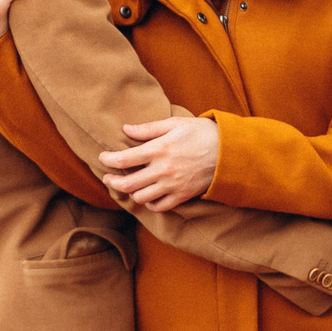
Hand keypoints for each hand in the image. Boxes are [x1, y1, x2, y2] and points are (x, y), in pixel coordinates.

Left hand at [100, 116, 219, 210]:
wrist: (229, 153)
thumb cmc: (201, 133)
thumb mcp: (174, 124)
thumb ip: (148, 129)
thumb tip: (125, 130)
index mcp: (159, 150)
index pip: (124, 160)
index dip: (108, 160)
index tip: (102, 158)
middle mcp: (163, 170)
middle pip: (127, 183)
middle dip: (112, 181)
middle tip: (107, 178)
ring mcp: (172, 185)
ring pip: (140, 197)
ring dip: (130, 192)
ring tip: (127, 185)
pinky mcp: (182, 196)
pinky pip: (158, 206)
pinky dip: (148, 203)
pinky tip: (146, 195)